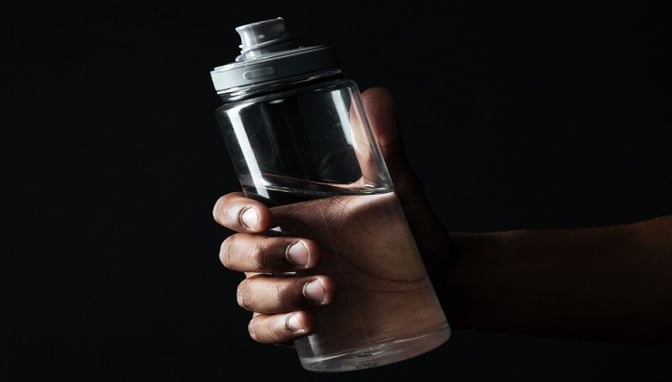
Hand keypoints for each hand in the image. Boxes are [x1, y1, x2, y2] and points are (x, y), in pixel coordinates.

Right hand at [211, 87, 450, 345]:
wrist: (438, 279)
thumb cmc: (406, 228)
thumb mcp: (394, 188)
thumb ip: (382, 146)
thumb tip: (378, 97)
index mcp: (286, 213)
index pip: (233, 210)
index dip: (234, 212)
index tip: (263, 214)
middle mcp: (275, 251)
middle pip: (234, 253)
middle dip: (266, 253)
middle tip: (313, 252)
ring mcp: (283, 289)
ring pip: (250, 294)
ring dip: (281, 292)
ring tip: (331, 289)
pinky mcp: (297, 325)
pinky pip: (264, 331)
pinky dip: (279, 328)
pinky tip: (308, 320)